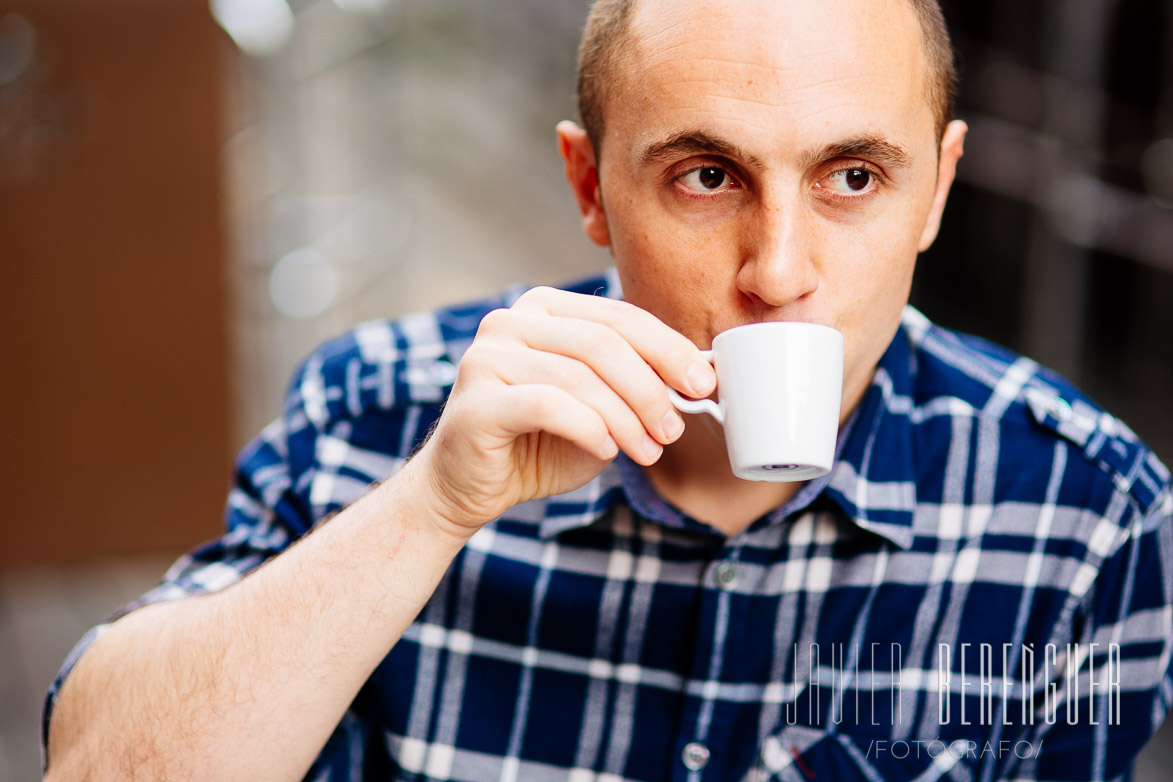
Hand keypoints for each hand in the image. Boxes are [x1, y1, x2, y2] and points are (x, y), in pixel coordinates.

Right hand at [410, 286, 716, 536]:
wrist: (468, 486)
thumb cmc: (538, 443)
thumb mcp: (598, 407)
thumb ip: (634, 384)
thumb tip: (697, 377)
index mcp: (543, 309)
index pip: (618, 317)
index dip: (668, 349)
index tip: (703, 383)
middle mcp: (510, 322)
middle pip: (603, 343)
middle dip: (651, 389)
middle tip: (674, 429)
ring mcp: (487, 358)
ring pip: (581, 377)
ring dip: (626, 419)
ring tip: (647, 451)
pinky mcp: (477, 401)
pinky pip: (550, 406)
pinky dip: (590, 430)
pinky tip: (606, 451)